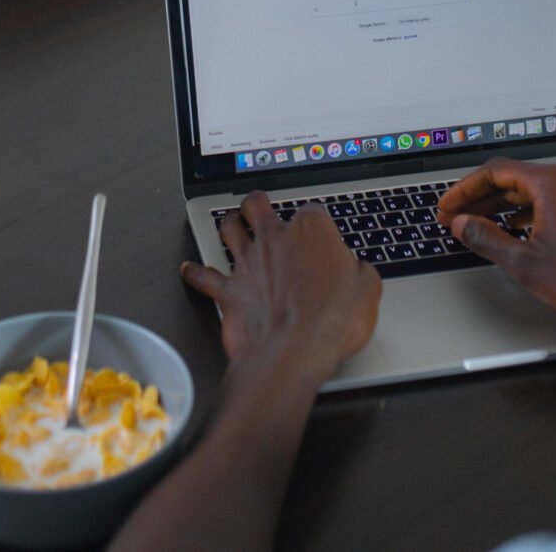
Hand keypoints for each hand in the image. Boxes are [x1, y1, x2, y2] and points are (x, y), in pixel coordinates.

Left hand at [181, 193, 381, 382]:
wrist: (293, 352)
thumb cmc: (331, 322)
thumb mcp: (368, 293)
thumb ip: (361, 274)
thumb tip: (360, 271)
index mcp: (312, 231)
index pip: (313, 211)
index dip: (317, 221)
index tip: (322, 234)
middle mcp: (275, 239)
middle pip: (258, 205)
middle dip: (258, 203)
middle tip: (260, 205)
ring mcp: (248, 262)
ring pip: (229, 228)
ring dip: (229, 224)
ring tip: (231, 222)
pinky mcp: (229, 290)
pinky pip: (204, 277)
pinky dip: (195, 272)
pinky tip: (188, 269)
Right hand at [437, 158, 555, 319]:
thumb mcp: (527, 262)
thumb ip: (488, 239)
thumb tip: (464, 225)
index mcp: (550, 182)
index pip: (495, 171)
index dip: (465, 190)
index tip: (449, 206)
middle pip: (512, 178)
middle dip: (481, 199)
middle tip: (458, 217)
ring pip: (533, 190)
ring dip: (503, 206)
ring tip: (482, 225)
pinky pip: (552, 200)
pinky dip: (528, 212)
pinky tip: (519, 230)